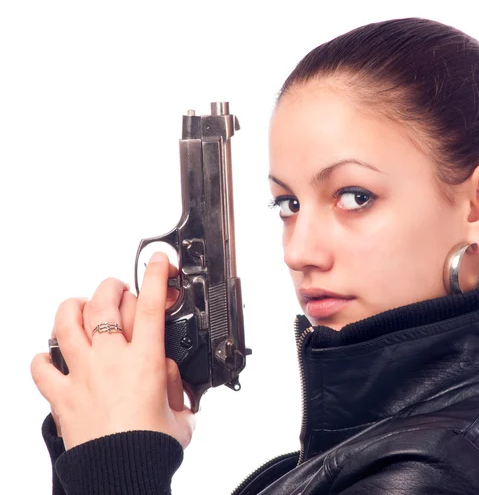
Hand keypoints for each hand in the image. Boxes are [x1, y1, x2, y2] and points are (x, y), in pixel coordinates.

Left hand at [31, 252, 194, 449]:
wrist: (120, 474)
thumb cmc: (151, 447)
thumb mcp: (181, 411)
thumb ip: (177, 386)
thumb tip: (169, 374)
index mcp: (144, 360)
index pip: (151, 305)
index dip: (156, 276)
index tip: (158, 261)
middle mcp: (110, 360)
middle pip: (103, 302)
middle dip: (112, 286)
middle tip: (119, 290)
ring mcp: (82, 374)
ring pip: (66, 322)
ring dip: (74, 307)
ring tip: (82, 308)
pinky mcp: (61, 395)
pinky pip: (41, 367)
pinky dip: (44, 357)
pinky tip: (53, 356)